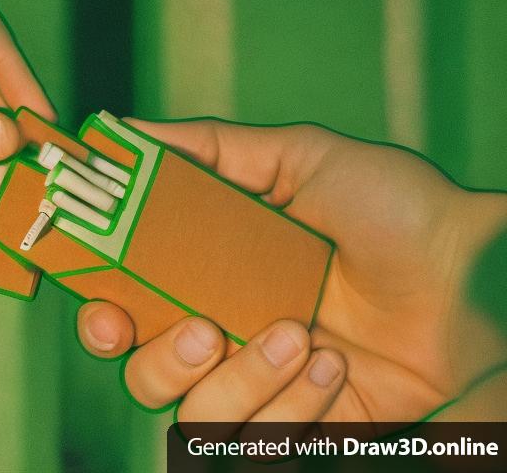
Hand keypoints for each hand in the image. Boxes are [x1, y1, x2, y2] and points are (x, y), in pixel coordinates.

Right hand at [77, 118, 506, 423]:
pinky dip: (293, 408)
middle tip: (205, 331)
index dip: (102, 318)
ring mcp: (260, 385)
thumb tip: (127, 131)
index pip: (129, 308)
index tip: (108, 312)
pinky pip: (257, 443)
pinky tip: (335, 368)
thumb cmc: (394, 210)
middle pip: (144, 375)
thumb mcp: (301, 157)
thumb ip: (211, 148)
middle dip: (163, 362)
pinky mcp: (298, 426)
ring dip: (243, 382)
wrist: (469, 276)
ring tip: (301, 338)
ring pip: (194, 417)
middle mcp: (224, 333)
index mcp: (210, 275)